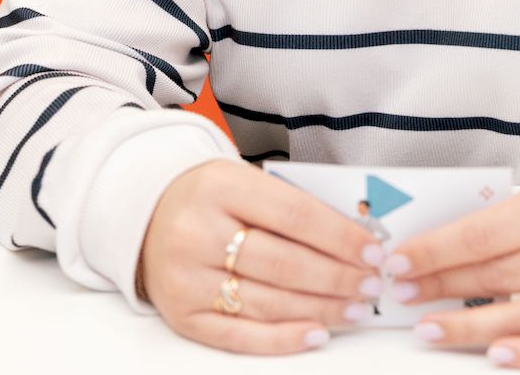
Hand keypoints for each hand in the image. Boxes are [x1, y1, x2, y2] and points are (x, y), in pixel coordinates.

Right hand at [138, 159, 386, 354]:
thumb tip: (356, 238)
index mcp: (220, 186)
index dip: (341, 237)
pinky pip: (240, 336)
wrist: (146, 214)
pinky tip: (317, 333)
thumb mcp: (243, 180)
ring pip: (268, 302)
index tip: (373, 251)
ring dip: (322, 309)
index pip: (295, 215)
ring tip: (356, 309)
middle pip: (285, 263)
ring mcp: (186, 277)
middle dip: (338, 278)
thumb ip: (292, 204)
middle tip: (372, 285)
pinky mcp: (182, 315)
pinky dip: (284, 338)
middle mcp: (197, 232)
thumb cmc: (209, 198)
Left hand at [382, 171, 519, 367]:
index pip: (483, 235)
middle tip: (403, 294)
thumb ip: (494, 224)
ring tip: (429, 329)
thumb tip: (430, 254)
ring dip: (470, 326)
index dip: (436, 251)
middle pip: (498, 275)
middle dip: (442, 286)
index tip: (399, 262)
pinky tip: (496, 355)